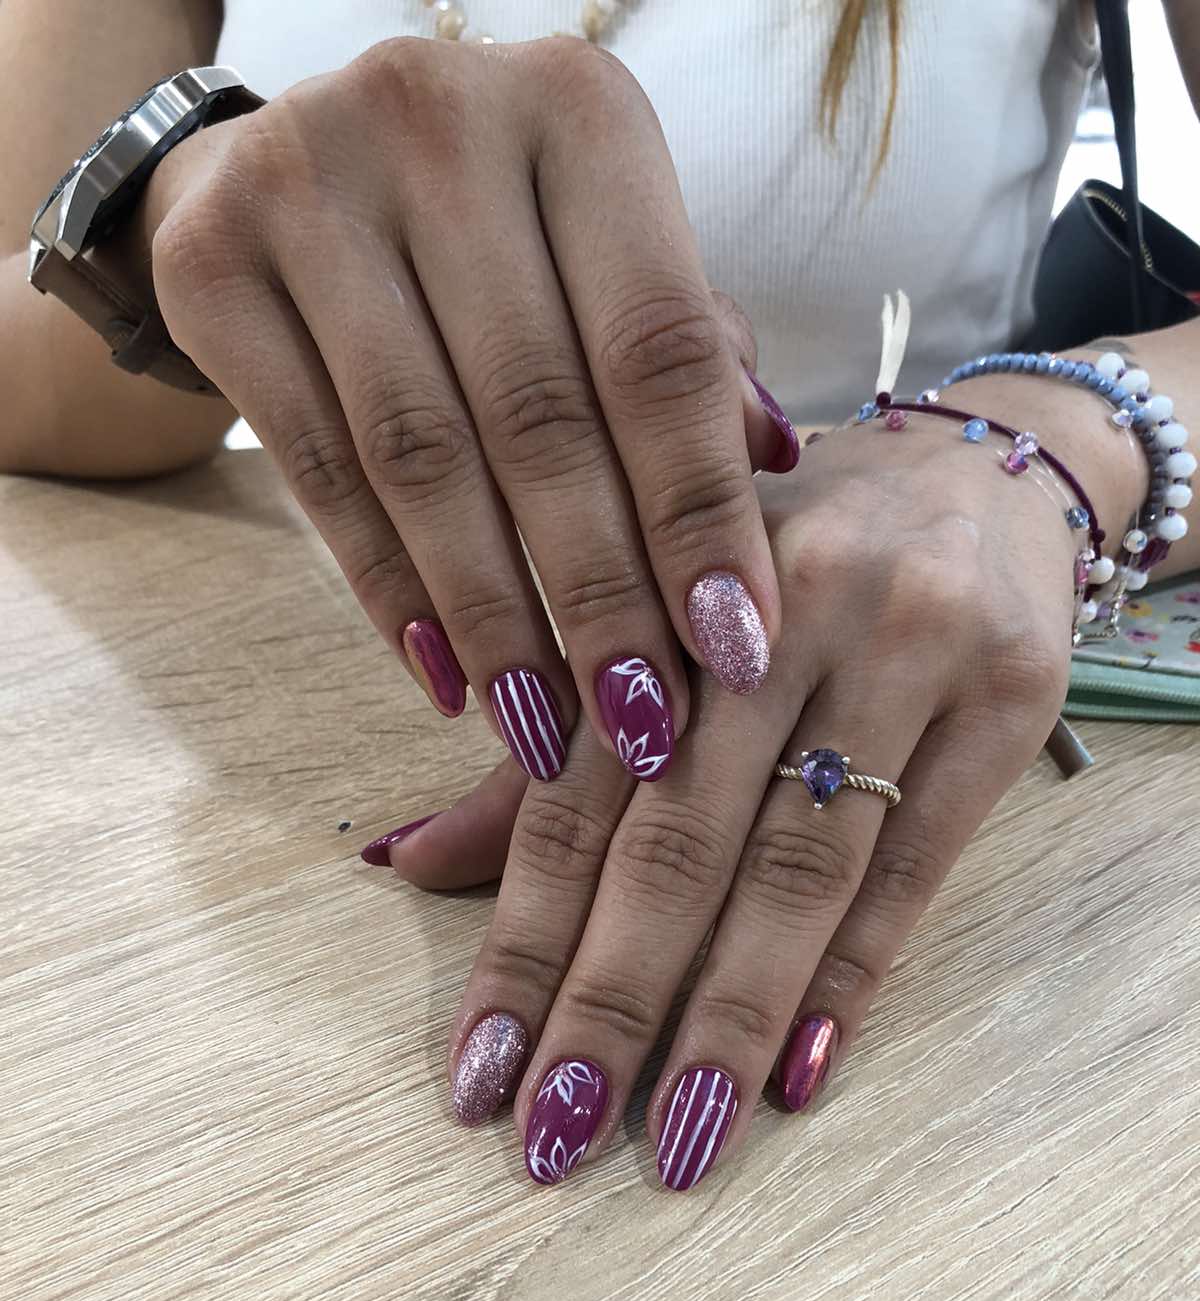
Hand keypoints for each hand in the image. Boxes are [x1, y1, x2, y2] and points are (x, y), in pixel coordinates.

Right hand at [132, 38, 797, 780]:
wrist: (306, 159)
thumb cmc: (500, 228)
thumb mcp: (608, 253)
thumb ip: (689, 354)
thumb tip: (777, 477)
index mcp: (578, 111)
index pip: (660, 348)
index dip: (699, 514)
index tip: (738, 652)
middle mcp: (440, 119)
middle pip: (539, 414)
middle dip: (600, 594)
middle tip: (640, 724)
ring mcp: (309, 180)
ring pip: (421, 455)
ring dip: (494, 617)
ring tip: (544, 727)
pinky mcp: (210, 263)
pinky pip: (316, 467)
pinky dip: (387, 588)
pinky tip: (445, 676)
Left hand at [398, 407, 1080, 1176]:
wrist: (989, 466)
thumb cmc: (786, 556)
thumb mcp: (658, 612)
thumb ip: (549, 740)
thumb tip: (407, 867)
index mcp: (663, 586)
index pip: (575, 792)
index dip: (522, 938)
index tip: (479, 1072)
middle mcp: (784, 611)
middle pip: (681, 839)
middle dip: (611, 999)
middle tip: (555, 1135)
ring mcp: (908, 651)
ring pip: (797, 864)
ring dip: (726, 1016)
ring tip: (676, 1142)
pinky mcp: (1010, 700)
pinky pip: (917, 864)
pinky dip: (851, 973)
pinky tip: (794, 1074)